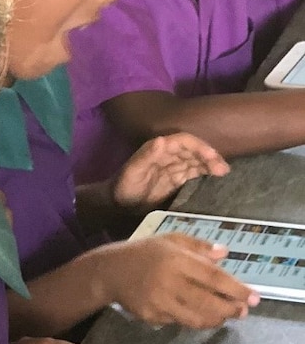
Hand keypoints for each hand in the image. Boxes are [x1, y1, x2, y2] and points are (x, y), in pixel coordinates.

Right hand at [99, 233, 260, 328]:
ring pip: (196, 318)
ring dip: (215, 320)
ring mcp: (158, 301)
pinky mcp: (151, 315)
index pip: (213, 277)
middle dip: (230, 310)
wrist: (109, 271)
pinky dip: (192, 320)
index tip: (254, 298)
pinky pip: (178, 322)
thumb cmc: (144, 253)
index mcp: (176, 260)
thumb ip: (198, 246)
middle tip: (241, 311)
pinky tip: (196, 314)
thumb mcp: (169, 240)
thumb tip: (225, 254)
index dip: (236, 289)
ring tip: (223, 316)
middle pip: (208, 303)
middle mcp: (168, 282)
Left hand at [112, 133, 229, 210]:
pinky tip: (217, 178)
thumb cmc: (123, 186)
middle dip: (210, 157)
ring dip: (211, 164)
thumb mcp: (133, 172)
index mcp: (159, 149)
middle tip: (222, 170)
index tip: (211, 157)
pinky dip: (206, 173)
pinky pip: (195, 172)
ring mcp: (174, 166)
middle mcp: (169, 154)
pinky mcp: (177, 179)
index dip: (199, 147)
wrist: (119, 203)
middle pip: (194, 150)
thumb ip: (146, 155)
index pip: (184, 141)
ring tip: (223, 173)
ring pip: (197, 161)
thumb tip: (163, 140)